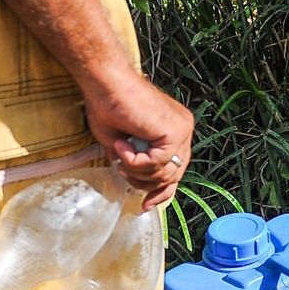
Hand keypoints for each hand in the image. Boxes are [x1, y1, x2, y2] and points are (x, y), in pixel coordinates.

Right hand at [82, 69, 194, 209]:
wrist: (105, 84)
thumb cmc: (108, 108)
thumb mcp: (125, 148)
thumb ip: (139, 166)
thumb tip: (144, 192)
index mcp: (174, 131)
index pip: (176, 170)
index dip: (161, 191)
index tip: (145, 204)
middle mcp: (183, 130)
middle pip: (172, 176)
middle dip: (145, 182)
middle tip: (123, 170)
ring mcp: (182, 129)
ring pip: (164, 173)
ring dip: (136, 170)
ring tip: (120, 152)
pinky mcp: (175, 130)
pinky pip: (156, 163)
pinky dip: (134, 160)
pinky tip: (122, 144)